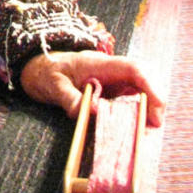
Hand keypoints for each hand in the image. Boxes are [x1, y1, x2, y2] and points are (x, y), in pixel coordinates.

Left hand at [20, 49, 164, 126]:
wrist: (36, 68)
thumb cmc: (44, 72)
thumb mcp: (53, 86)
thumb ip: (71, 98)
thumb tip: (92, 112)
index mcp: (99, 63)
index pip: (132, 69)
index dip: (149, 86)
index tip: (156, 109)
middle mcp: (110, 70)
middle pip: (142, 79)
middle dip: (153, 100)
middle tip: (155, 125)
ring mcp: (111, 79)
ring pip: (138, 90)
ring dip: (146, 107)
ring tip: (147, 129)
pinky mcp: (109, 90)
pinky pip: (128, 99)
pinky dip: (135, 112)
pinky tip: (135, 127)